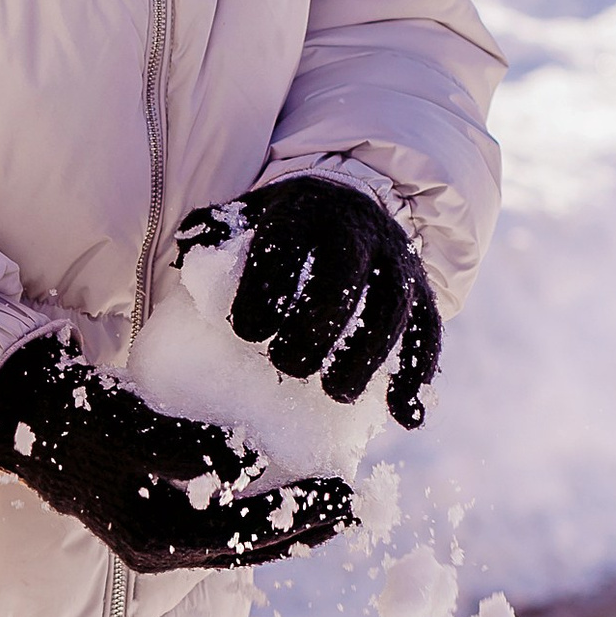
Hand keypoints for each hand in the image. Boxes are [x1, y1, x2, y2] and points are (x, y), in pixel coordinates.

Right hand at [0, 331, 352, 573]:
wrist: (25, 417)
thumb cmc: (79, 417)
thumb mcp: (131, 428)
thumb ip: (188, 449)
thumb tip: (251, 464)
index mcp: (151, 540)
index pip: (241, 537)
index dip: (296, 518)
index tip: (342, 490)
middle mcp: (155, 552)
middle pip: (246, 552)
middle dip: (304, 530)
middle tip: (355, 503)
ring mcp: (153, 540)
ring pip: (235, 545)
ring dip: (286, 529)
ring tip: (332, 508)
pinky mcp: (154, 518)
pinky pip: (219, 528)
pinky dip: (256, 517)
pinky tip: (280, 492)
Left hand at [175, 177, 439, 427]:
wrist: (352, 201)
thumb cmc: (286, 225)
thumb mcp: (246, 216)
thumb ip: (212, 235)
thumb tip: (186, 253)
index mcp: (305, 212)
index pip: (286, 246)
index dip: (265, 291)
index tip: (245, 333)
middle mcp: (357, 232)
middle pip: (343, 279)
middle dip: (316, 330)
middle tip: (287, 368)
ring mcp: (396, 262)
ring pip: (391, 309)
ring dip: (366, 358)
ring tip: (336, 394)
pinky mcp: (423, 290)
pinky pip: (429, 331)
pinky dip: (417, 374)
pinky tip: (404, 415)